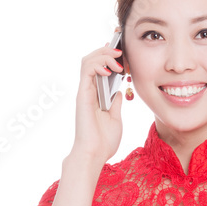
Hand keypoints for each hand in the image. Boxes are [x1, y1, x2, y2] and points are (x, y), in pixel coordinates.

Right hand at [69, 33, 125, 166]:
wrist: (95, 154)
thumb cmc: (103, 141)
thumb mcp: (115, 118)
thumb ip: (115, 103)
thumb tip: (118, 92)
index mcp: (96, 95)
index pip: (99, 67)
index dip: (109, 56)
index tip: (124, 55)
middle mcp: (88, 90)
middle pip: (92, 59)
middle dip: (107, 50)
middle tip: (122, 53)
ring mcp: (84, 91)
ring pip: (87, 60)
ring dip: (103, 55)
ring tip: (118, 60)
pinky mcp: (82, 94)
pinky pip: (86, 71)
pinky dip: (98, 64)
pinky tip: (110, 70)